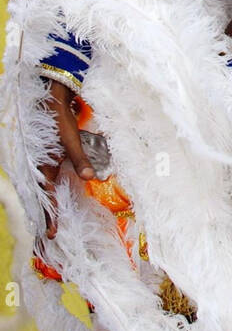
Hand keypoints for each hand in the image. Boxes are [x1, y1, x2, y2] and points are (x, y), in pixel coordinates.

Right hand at [39, 81, 94, 237]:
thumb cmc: (61, 115)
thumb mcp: (71, 136)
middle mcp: (41, 164)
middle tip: (50, 236)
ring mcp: (43, 161)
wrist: (52, 94)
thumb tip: (90, 178)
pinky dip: (50, 191)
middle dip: (47, 215)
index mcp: (44, 162)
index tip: (53, 232)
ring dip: (48, 206)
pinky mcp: (48, 156)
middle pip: (42, 196)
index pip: (46, 194)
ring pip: (43, 189)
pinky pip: (47, 178)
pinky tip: (55, 199)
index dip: (50, 214)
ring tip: (51, 224)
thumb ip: (80, 157)